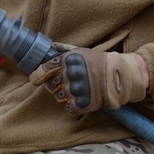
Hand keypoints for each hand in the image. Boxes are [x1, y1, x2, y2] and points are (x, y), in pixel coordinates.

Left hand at [30, 49, 148, 114]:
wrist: (117, 76)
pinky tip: (80, 98)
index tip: (35, 80)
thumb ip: (63, 50)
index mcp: (67, 61)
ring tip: (77, 90)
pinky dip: (73, 105)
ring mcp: (76, 90)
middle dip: (55, 85)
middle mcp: (69, 75)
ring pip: (58, 97)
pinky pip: (69, 108)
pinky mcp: (82, 103)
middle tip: (66, 83)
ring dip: (64, 95)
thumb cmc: (97, 62)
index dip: (37, 76)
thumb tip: (50, 46)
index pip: (43, 70)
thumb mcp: (80, 51)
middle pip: (49, 86)